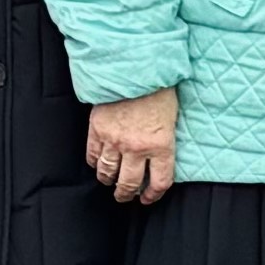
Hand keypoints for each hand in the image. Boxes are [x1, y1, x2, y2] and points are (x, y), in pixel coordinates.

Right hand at [85, 90, 178, 204]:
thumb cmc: (158, 88)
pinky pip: (93, 155)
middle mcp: (137, 148)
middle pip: (129, 183)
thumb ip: (165, 141)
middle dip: (126, 194)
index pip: (159, 182)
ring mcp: (115, 140)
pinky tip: (98, 163)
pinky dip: (94, 163)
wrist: (135, 66)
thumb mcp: (172, 117)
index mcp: (161, 145)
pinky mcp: (98, 130)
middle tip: (125, 196)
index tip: (148, 198)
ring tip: (109, 182)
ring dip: (108, 181)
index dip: (153, 195)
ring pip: (107, 173)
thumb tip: (158, 158)